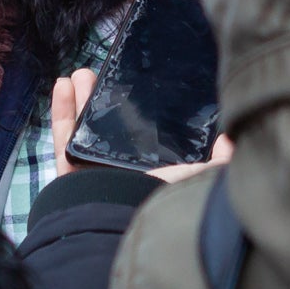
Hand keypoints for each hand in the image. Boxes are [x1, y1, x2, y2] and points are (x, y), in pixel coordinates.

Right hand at [49, 66, 234, 185]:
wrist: (121, 216)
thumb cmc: (158, 196)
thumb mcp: (196, 174)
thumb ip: (217, 159)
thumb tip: (228, 140)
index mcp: (148, 166)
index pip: (143, 132)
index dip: (139, 109)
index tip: (138, 85)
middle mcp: (119, 166)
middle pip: (110, 124)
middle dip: (106, 97)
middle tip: (106, 72)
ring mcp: (91, 167)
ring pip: (83, 127)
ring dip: (82, 98)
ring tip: (82, 73)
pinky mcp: (69, 169)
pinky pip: (62, 136)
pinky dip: (61, 110)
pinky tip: (63, 84)